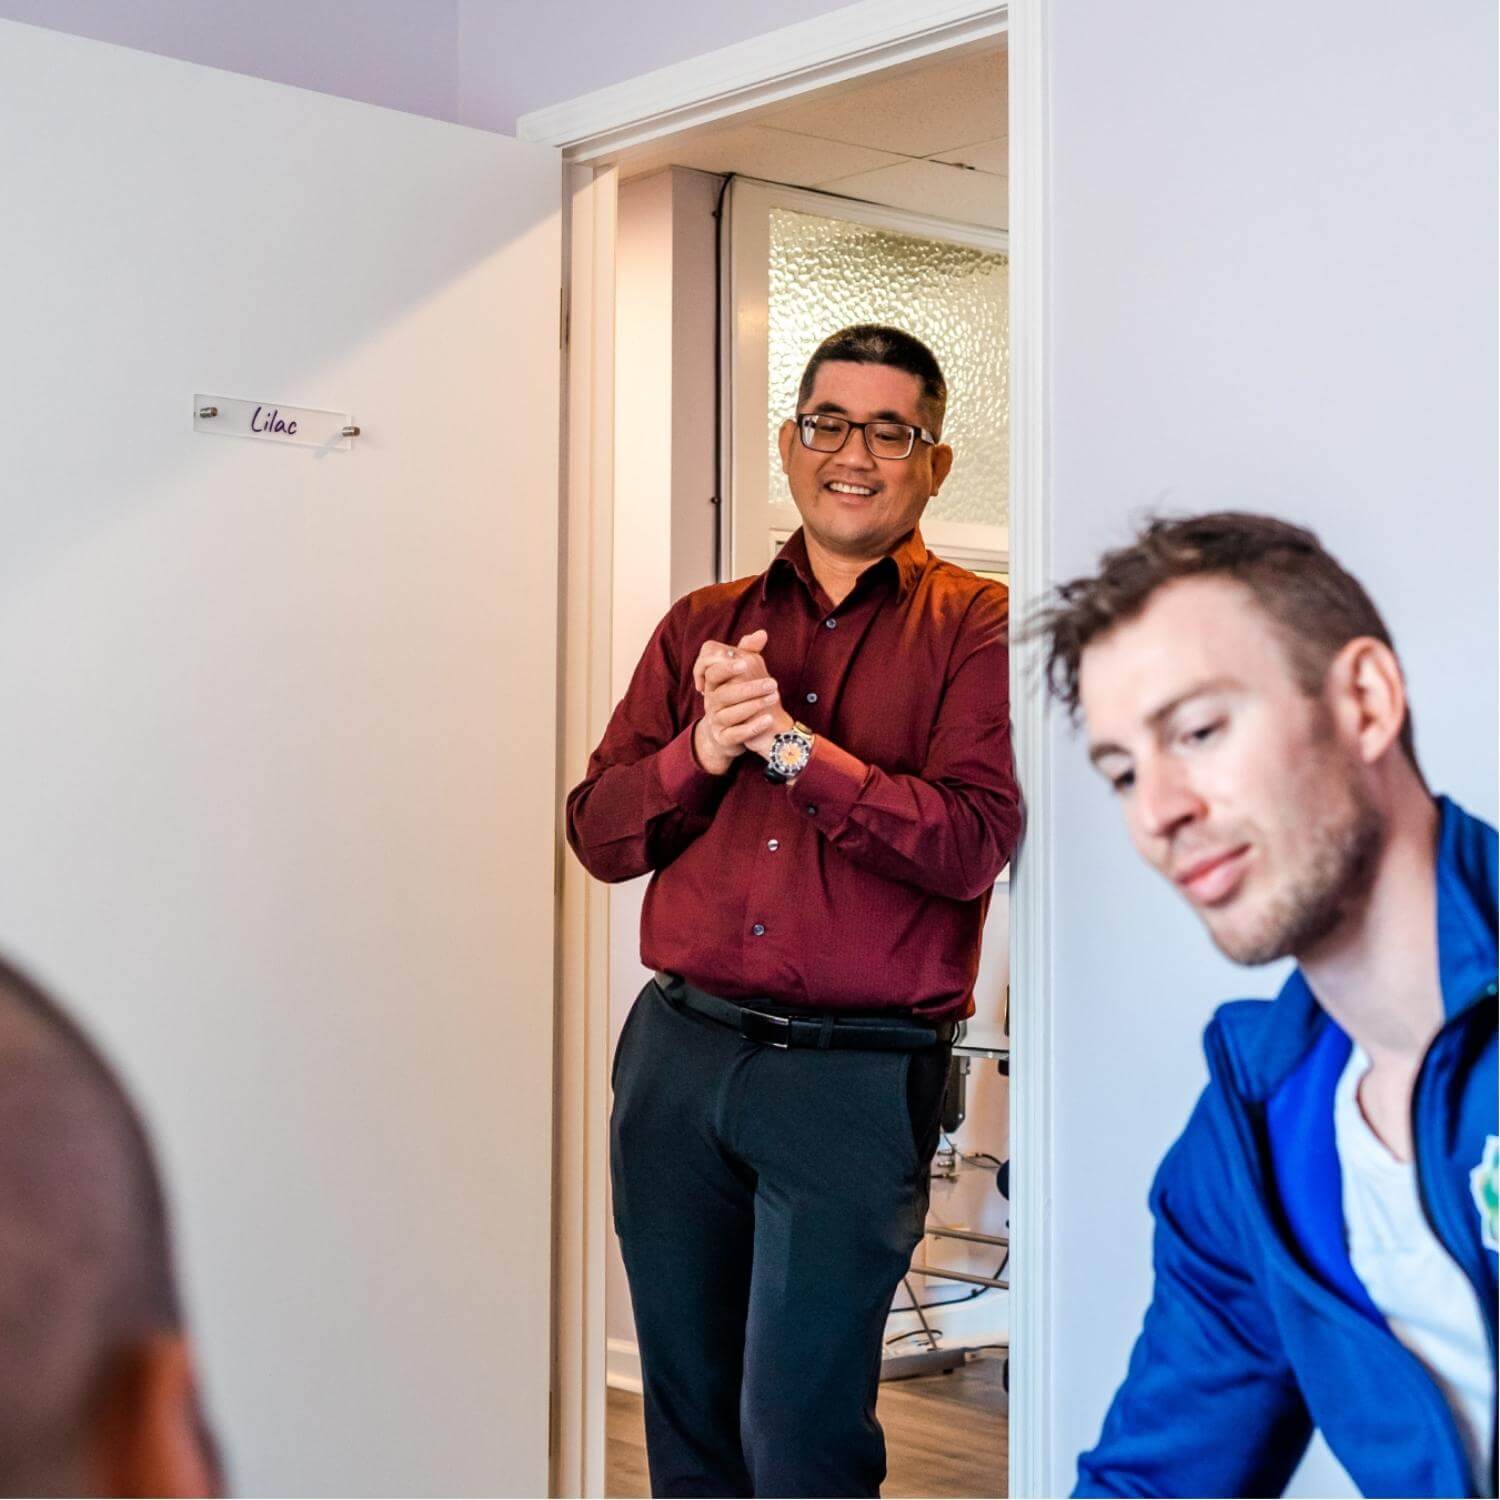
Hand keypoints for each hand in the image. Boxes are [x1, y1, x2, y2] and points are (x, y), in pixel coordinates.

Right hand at [691, 630, 786, 774]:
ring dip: (753, 705)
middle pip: (723, 693)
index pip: (709, 670)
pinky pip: (735, 734)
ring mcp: (715, 721)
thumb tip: (761, 633)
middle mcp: (710, 701)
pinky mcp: (724, 738)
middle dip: (748, 687)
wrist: (728, 732)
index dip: (724, 667)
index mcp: (712, 683)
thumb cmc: (736, 697)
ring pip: (729, 714)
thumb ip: (749, 652)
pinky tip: (768, 720)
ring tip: (774, 698)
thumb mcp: (742, 674)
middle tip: (772, 682)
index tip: (743, 663)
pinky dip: (752, 728)